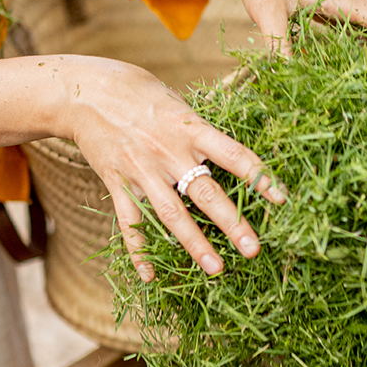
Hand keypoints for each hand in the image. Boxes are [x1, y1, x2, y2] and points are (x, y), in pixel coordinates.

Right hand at [0, 51, 280, 279]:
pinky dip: (139, 251)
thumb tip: (234, 161)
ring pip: (171, 214)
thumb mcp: (178, 104)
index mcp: (189, 128)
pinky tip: (151, 275)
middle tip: (254, 250)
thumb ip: (202, 133)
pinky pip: (130, 222)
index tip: (282, 199)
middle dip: (231, 223)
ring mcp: (141, 171)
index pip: (233, 155)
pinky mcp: (117, 183)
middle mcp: (167, 151)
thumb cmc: (140, 93)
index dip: (259, 176)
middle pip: (205, 192)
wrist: (84, 91)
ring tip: (217, 270)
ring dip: (195, 245)